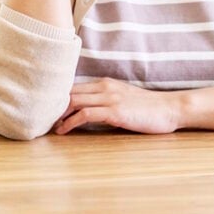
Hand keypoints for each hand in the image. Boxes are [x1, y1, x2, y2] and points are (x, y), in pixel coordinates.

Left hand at [54, 78, 180, 134]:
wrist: (170, 109)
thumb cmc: (149, 108)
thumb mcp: (124, 99)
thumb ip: (106, 101)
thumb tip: (87, 112)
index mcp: (106, 83)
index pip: (74, 87)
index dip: (58, 99)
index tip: (48, 112)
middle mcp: (105, 87)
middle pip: (69, 92)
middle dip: (54, 107)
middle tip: (44, 121)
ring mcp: (110, 98)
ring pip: (73, 101)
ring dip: (58, 115)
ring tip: (51, 127)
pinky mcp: (115, 111)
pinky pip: (85, 114)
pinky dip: (70, 122)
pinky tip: (64, 131)